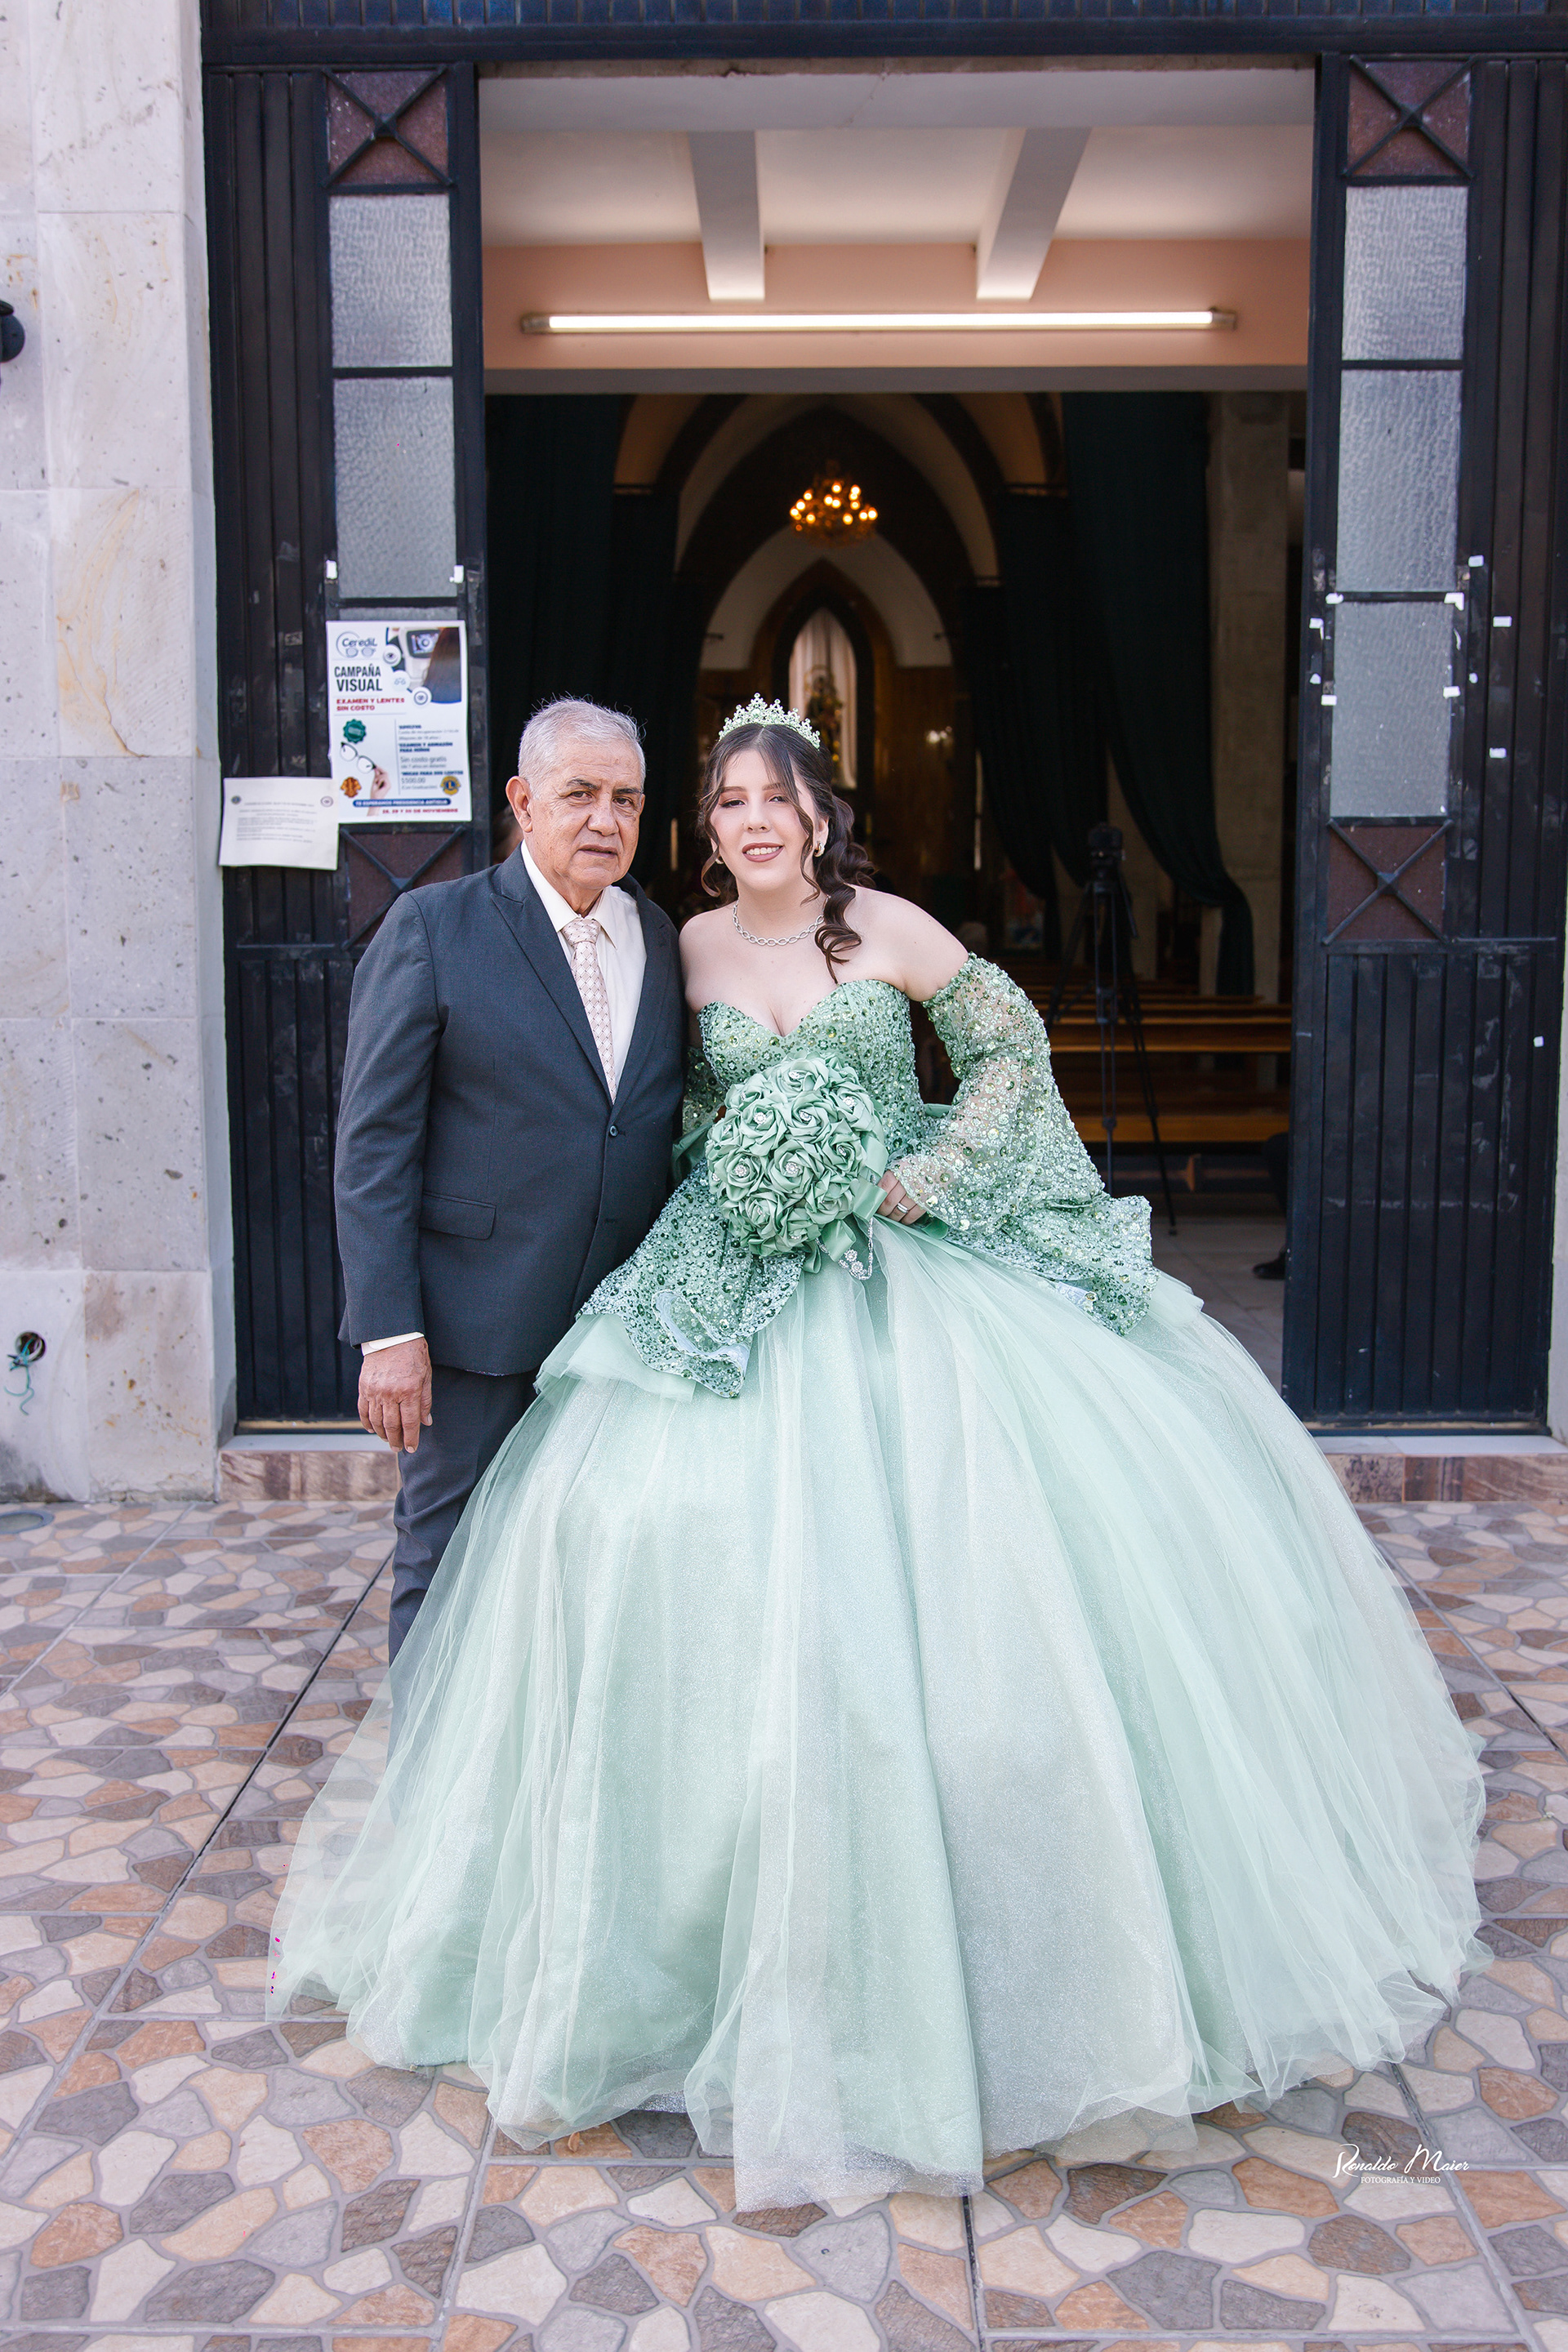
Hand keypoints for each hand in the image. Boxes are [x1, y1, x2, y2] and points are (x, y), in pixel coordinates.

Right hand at [359, 1337, 432, 1452]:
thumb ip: (425, 1401)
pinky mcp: (364, 1387)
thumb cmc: (413, 1354)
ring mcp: (375, 1391)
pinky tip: (371, 1429)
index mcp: (409, 1391)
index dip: (411, 1438)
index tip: (411, 1448)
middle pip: (392, 1425)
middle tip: (398, 1449)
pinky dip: (366, 1422)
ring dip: (382, 1434)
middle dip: (396, 1440)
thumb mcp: (426, 1376)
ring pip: (376, 1421)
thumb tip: (426, 1422)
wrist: (392, 1336)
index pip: (410, 1422)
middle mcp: (390, 1394)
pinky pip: (363, 1410)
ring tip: (387, 1440)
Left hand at [876, 1170, 926, 1224]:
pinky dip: (905, 1220)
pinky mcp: (927, 1202)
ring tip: (890, 1217)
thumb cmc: (920, 1165)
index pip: (882, 1189)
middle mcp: (908, 1182)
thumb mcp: (903, 1165)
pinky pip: (912, 1216)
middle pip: (889, 1202)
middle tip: (880, 1213)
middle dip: (882, 1211)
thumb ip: (891, 1177)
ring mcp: (918, 1193)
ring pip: (899, 1211)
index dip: (876, 1200)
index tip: (873, 1204)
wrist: (943, 1164)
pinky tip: (903, 1219)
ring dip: (892, 1217)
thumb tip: (876, 1192)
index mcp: (899, 1171)